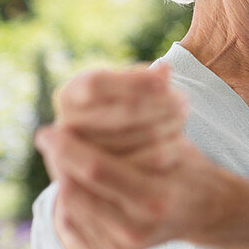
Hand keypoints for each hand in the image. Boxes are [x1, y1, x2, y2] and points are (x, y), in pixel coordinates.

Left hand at [35, 123, 223, 248]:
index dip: (68, 147)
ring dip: (61, 176)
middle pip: (76, 189)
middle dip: (58, 159)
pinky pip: (72, 223)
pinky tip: (72, 179)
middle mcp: (137, 228)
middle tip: (48, 137)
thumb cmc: (187, 168)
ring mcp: (123, 247)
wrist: (205, 213)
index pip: (98, 169)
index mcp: (157, 199)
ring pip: (70, 205)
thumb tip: (143, 77)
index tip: (50, 127)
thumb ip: (144, 121)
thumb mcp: (175, 142)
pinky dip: (67, 198)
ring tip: (60, 155)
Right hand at [55, 65, 187, 154]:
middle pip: (114, 114)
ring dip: (163, 125)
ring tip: (183, 115)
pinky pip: (136, 165)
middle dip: (156, 105)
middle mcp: (65, 125)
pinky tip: (179, 141)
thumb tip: (165, 70)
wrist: (110, 149)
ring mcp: (76, 155)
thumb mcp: (129, 88)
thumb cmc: (124, 107)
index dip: (132, 82)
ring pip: (127, 141)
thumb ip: (145, 79)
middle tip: (184, 101)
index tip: (165, 81)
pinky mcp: (96, 179)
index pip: (95, 85)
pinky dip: (162, 151)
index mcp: (69, 95)